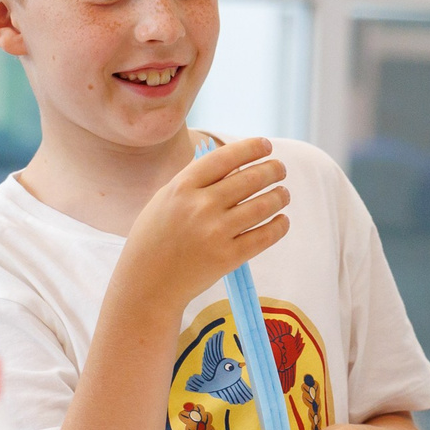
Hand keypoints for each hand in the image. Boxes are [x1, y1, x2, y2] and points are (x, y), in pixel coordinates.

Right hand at [117, 137, 287, 318]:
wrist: (146, 283)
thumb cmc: (154, 238)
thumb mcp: (165, 200)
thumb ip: (194, 181)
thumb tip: (232, 164)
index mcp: (182, 187)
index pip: (225, 157)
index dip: (251, 148)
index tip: (266, 145)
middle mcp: (200, 206)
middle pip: (250, 179)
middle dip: (272, 170)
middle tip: (280, 169)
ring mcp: (215, 232)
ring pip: (263, 206)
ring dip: (280, 196)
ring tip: (283, 194)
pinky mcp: (228, 258)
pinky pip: (264, 237)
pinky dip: (279, 226)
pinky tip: (282, 220)